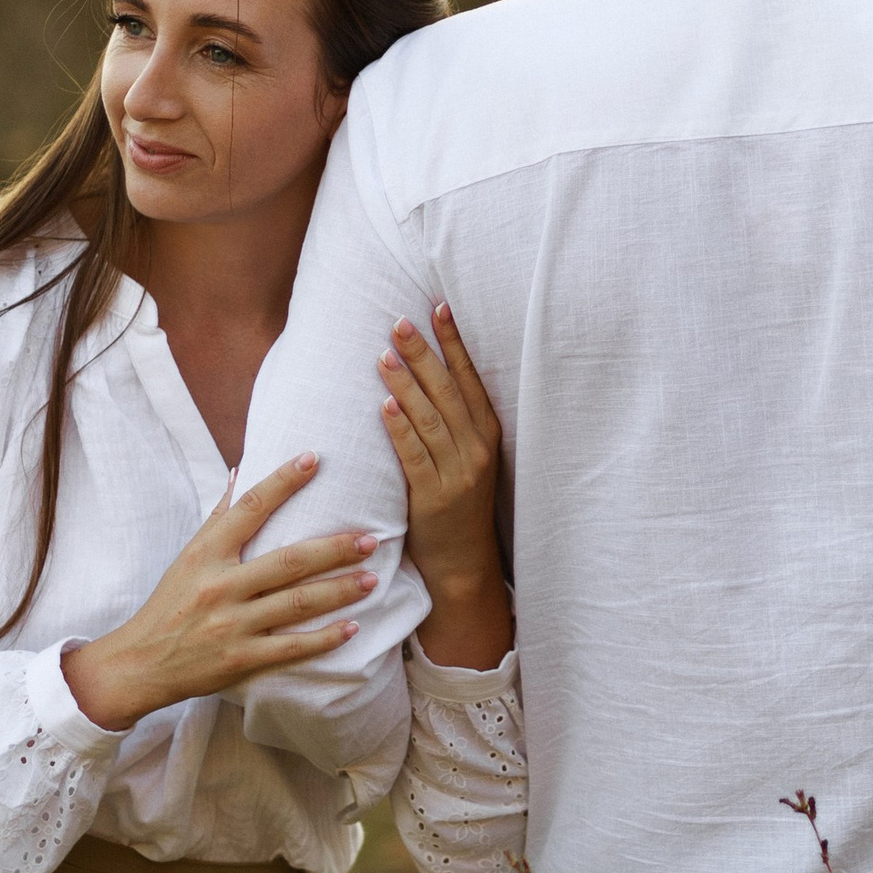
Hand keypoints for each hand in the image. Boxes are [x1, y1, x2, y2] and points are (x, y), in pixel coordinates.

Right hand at [62, 455, 376, 732]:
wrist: (139, 665)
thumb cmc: (169, 605)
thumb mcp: (188, 556)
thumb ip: (220, 517)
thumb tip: (240, 471)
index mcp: (206, 554)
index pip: (249, 508)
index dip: (282, 482)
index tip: (314, 458)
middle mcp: (220, 586)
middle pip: (288, 561)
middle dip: (334, 549)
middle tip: (371, 539)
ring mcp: (232, 625)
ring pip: (298, 603)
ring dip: (340, 590)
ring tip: (372, 579)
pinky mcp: (241, 660)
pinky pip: (292, 648)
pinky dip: (324, 639)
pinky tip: (352, 628)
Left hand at [382, 307, 511, 667]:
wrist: (464, 565)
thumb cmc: (458, 507)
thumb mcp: (467, 459)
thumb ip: (452, 422)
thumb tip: (422, 375)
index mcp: (487, 434)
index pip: (470, 378)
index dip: (455, 343)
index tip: (438, 308)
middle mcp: (477, 449)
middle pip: (448, 391)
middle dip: (424, 353)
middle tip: (400, 320)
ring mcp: (458, 473)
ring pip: (429, 418)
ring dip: (406, 383)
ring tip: (384, 353)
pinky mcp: (434, 497)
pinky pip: (415, 455)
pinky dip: (401, 428)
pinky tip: (385, 405)